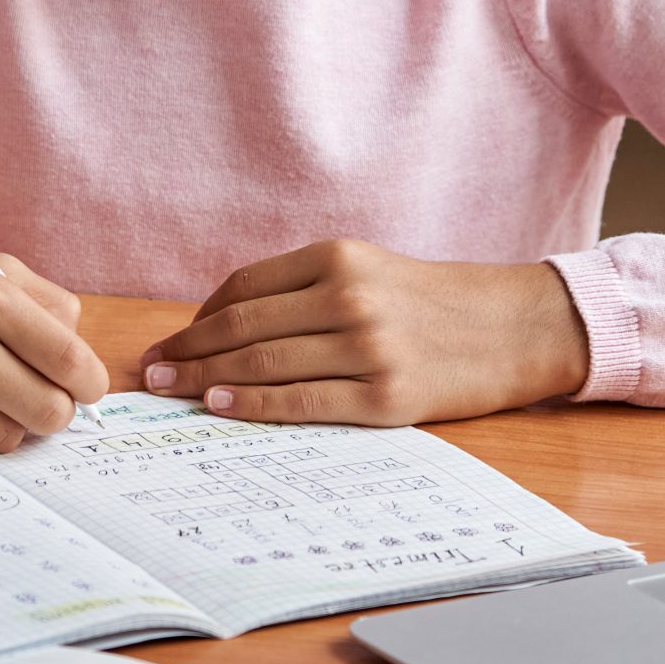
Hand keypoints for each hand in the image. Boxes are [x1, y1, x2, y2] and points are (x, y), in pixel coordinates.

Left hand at [138, 239, 590, 425]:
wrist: (515, 328)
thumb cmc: (435, 303)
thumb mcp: (372, 271)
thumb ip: (307, 290)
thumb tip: (226, 326)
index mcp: (339, 257)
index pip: (244, 289)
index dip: (198, 319)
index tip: (168, 341)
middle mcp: (348, 296)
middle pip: (242, 326)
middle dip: (185, 351)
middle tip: (148, 373)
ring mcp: (366, 347)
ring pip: (263, 364)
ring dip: (205, 379)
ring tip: (169, 392)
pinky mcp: (384, 395)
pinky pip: (301, 402)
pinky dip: (251, 404)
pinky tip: (219, 406)